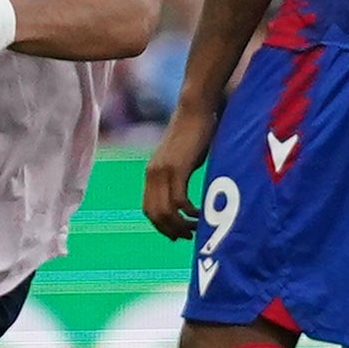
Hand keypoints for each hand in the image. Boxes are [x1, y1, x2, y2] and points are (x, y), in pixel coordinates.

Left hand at [141, 108, 215, 240]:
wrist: (195, 110)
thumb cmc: (194, 133)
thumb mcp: (181, 159)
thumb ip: (178, 176)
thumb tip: (185, 195)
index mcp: (151, 173)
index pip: (148, 209)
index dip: (161, 226)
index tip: (176, 234)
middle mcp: (153, 174)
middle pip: (155, 214)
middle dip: (171, 230)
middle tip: (188, 237)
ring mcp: (163, 172)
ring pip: (166, 211)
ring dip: (181, 225)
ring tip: (196, 228)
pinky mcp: (177, 169)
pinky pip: (179, 201)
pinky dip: (189, 213)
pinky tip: (200, 214)